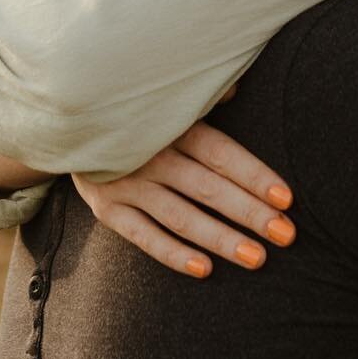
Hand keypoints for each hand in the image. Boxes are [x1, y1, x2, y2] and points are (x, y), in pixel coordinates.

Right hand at [71, 120, 293, 277]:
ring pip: (180, 218)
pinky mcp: (107, 210)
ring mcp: (126, 184)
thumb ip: (203, 98)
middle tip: (285, 235)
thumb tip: (235, 89)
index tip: (286, 199)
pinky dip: (172, 254)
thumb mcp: (167, 99)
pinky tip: (204, 270)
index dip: (254, 175)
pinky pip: (143, 237)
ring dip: (220, 239)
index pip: (220, 153)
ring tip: (256, 258)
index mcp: (171, 124)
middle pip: (207, 188)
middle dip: (249, 213)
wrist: (71, 125)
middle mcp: (149, 155)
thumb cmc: (140, 114)